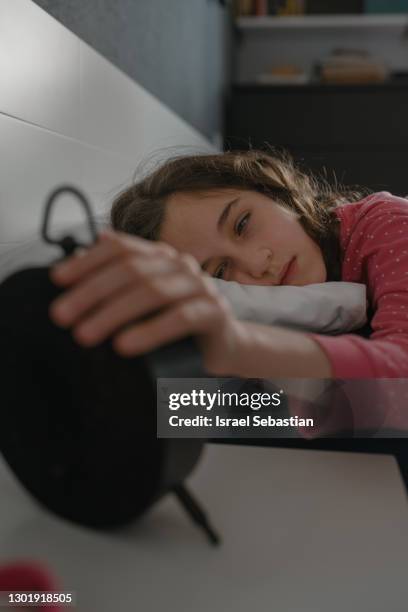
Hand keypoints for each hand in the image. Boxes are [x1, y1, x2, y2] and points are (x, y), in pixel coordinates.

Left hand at [49, 231, 245, 374]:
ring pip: (152, 291)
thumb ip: (115, 283)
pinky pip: (181, 318)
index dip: (87, 261)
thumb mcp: (142, 303)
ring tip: (85, 335)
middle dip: (91, 292)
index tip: (57, 280)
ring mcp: (200, 285)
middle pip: (131, 269)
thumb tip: (71, 263)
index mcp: (160, 256)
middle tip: (62, 317)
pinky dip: (150, 331)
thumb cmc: (176, 323)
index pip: (120, 248)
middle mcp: (180, 264)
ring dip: (113, 313)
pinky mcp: (214, 312)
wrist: (224, 345)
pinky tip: (124, 345)